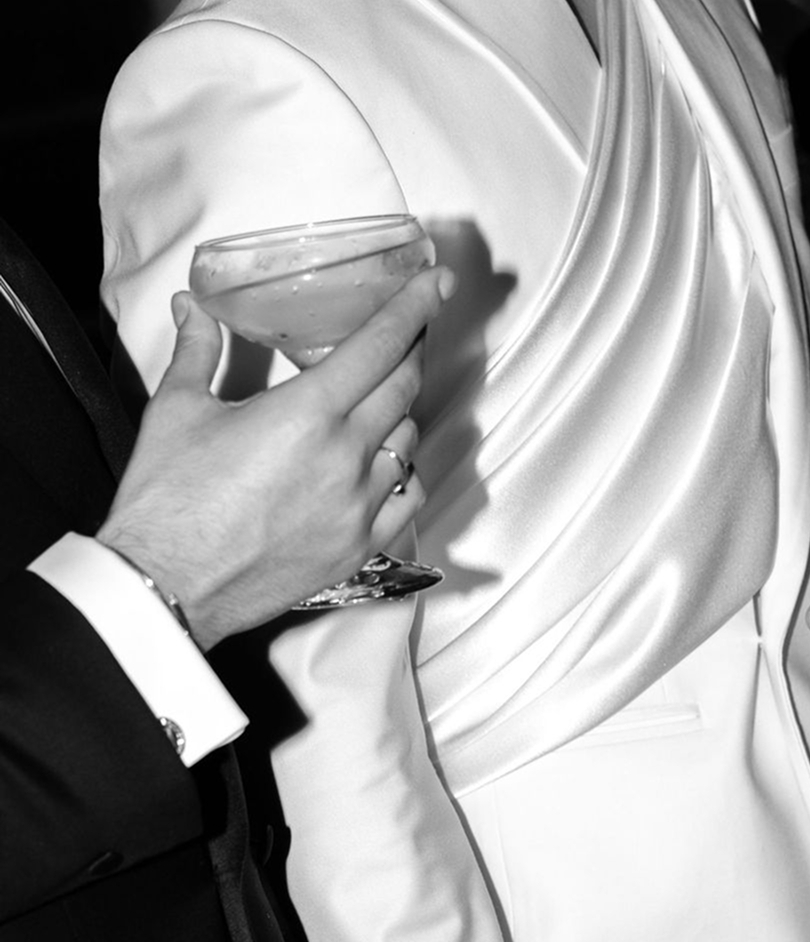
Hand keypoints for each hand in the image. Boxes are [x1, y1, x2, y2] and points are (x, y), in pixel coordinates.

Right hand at [97, 266, 454, 648]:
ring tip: (379, 399)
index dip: (414, 307)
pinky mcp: (359, 547)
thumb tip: (191, 308)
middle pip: (403, 387)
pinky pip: (407, 499)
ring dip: (400, 412)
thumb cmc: (168, 501)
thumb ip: (196, 351)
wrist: (168, 586)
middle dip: (410, 351)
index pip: (380, 344)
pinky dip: (404, 473)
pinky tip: (385, 463)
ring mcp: (359, 506)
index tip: (436, 281)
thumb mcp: (178, 410)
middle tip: (407, 332)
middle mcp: (346, 456)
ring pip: (408, 441)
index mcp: (308, 413)